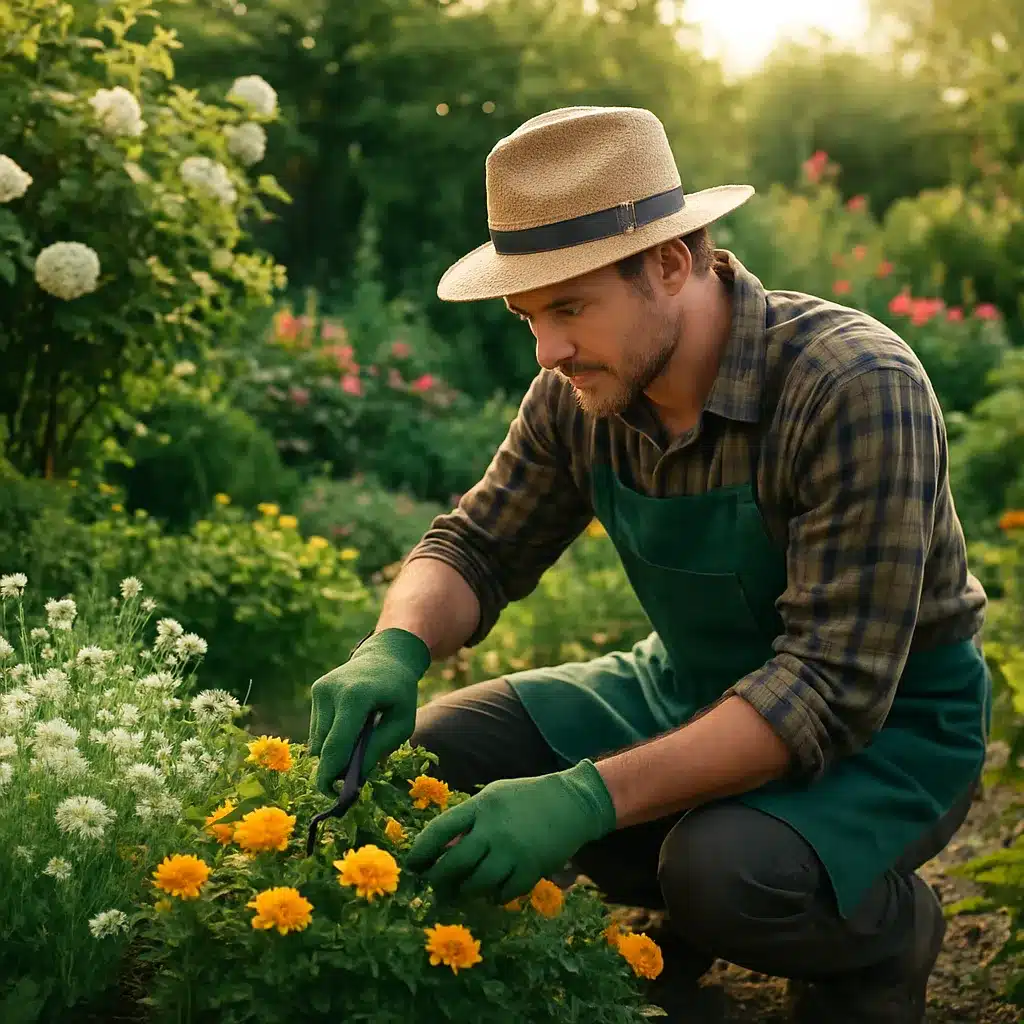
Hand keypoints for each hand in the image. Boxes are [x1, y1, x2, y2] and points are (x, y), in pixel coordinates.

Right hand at [308, 628, 430, 794]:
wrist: (387, 655)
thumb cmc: (400, 692)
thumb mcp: (402, 722)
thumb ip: (378, 749)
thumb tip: (354, 779)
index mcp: (356, 697)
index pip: (336, 745)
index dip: (332, 775)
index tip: (334, 797)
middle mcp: (331, 691)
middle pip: (323, 747)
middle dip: (334, 767)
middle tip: (351, 779)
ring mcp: (321, 689)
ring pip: (317, 740)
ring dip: (333, 750)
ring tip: (359, 742)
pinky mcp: (317, 690)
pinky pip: (318, 728)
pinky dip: (331, 736)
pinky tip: (351, 726)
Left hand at [405, 759, 617, 902]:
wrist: (572, 802)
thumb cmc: (526, 798)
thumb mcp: (494, 797)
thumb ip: (470, 819)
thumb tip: (441, 849)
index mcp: (481, 806)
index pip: (440, 830)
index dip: (421, 850)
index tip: (412, 865)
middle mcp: (493, 829)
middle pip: (453, 863)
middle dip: (439, 880)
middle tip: (437, 887)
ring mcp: (513, 851)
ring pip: (477, 884)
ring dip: (467, 891)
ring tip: (465, 890)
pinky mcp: (532, 868)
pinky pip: (504, 894)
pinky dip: (496, 897)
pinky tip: (494, 893)